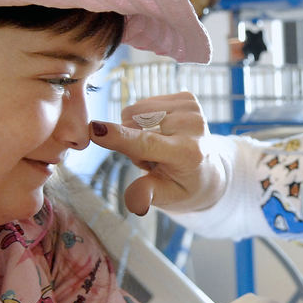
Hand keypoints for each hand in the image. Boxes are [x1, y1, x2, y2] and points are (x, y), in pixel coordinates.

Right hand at [88, 92, 225, 215]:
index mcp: (188, 154)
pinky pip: (144, 103)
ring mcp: (192, 109)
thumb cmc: (184, 187)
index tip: (93, 129)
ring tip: (157, 147)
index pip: (147, 144)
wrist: (209, 171)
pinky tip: (162, 133)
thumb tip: (136, 205)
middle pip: (134, 125)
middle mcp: (194, 126)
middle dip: (130, 144)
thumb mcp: (167, 197)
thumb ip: (147, 194)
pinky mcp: (187, 97)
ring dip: (136, 130)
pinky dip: (145, 119)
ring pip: (135, 111)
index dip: (119, 137)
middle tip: (151, 160)